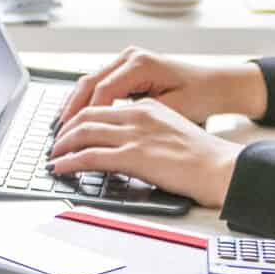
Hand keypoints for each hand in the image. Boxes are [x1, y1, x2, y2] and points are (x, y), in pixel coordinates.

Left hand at [49, 96, 243, 210]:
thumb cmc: (203, 156)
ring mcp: (135, 135)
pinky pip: (91, 156)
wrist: (221, 168)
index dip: (79, 116)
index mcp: (147, 107)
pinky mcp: (134, 156)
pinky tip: (61, 168)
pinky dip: (70, 161)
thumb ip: (146, 129)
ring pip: (84, 133)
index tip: (69, 128)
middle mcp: (138, 115)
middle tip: (55, 142)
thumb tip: (125, 142)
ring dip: (62, 145)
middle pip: (87, 115)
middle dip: (65, 129)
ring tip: (53, 156)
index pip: (102, 105)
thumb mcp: (171, 129)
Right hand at [59, 47, 268, 125]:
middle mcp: (130, 57)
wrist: (218, 83)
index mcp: (140, 64)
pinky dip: (87, 100)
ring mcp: (127, 60)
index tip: (74, 138)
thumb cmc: (201, 96)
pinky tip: (78, 116)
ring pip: (90, 81)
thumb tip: (112, 135)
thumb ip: (140, 118)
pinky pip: (100, 83)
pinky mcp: (128, 68)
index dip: (85, 117)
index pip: (102, 92)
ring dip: (75, 104)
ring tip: (62, 127)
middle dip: (72, 110)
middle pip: (89, 83)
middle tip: (58, 135)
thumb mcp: (172, 110)